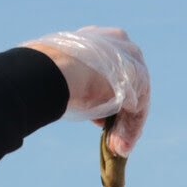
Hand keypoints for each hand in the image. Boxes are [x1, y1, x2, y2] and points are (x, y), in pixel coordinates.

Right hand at [23, 26, 149, 155]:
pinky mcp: (140, 77)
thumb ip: (77, 84)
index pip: (110, 73)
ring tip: (117, 149)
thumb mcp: (62, 76)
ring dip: (126, 128)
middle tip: (113, 144)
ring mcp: (132, 58)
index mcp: (99, 38)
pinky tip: (121, 144)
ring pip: (134, 99)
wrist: (53, 70)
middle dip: (119, 119)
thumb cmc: (46, 74)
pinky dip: (131, 129)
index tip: (100, 122)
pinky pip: (139, 108)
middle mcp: (121, 43)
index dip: (106, 100)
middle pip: (126, 87)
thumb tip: (68, 96)